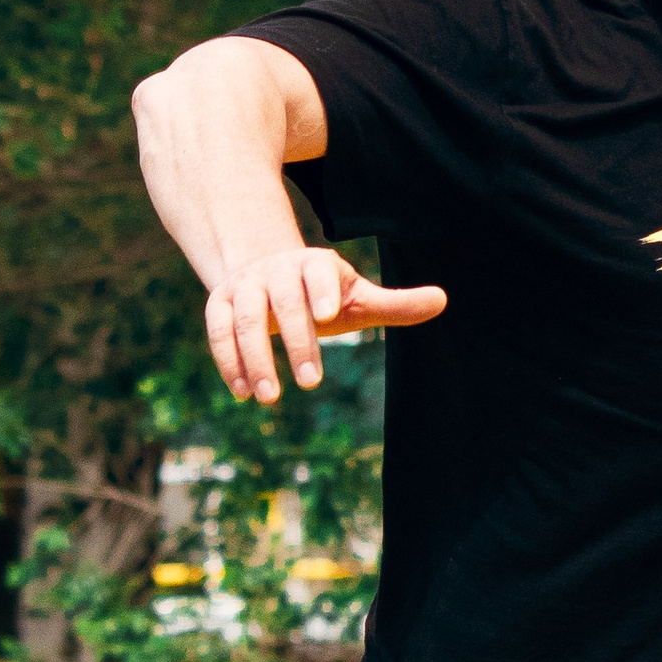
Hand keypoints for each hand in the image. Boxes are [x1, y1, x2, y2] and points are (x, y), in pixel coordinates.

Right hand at [206, 241, 447, 404]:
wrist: (265, 269)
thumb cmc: (322, 293)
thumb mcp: (357, 297)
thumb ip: (394, 303)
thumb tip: (442, 300)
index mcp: (315, 264)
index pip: (318, 273)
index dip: (322, 290)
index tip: (330, 316)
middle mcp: (276, 271)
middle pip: (283, 302)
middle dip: (296, 341)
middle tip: (311, 383)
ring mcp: (244, 287)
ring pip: (245, 319)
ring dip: (255, 358)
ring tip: (270, 397)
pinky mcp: (219, 304)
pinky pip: (218, 331)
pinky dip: (228, 361)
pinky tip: (243, 393)